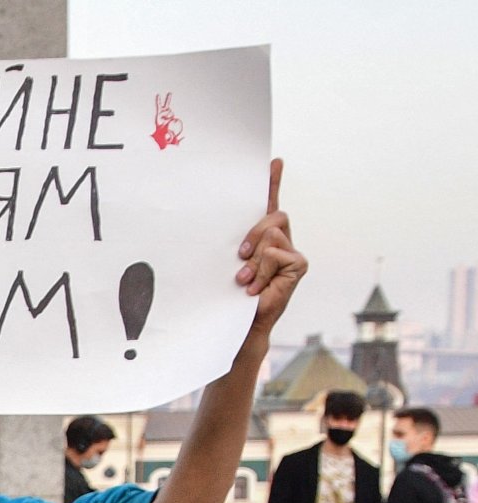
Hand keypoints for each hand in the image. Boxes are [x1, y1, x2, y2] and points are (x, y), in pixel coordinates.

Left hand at [236, 159, 306, 338]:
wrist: (239, 322)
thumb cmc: (229, 294)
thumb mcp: (226, 263)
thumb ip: (230, 243)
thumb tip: (221, 229)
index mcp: (260, 237)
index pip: (269, 204)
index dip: (273, 182)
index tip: (273, 162)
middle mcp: (280, 240)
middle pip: (272, 215)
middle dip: (252, 234)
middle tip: (239, 257)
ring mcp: (291, 251)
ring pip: (272, 233)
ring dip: (254, 258)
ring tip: (245, 279)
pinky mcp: (298, 264)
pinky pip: (276, 252)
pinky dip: (262, 269)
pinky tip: (257, 286)